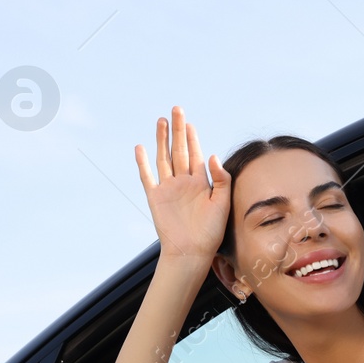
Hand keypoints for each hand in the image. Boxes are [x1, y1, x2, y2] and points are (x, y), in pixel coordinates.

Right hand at [135, 106, 231, 261]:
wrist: (192, 252)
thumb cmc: (210, 232)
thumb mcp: (223, 204)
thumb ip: (221, 179)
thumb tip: (213, 155)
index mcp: (201, 183)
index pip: (195, 154)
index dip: (192, 138)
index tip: (189, 122)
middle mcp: (183, 182)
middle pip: (179, 150)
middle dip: (178, 130)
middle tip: (176, 109)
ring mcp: (168, 188)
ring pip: (164, 158)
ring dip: (162, 140)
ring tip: (161, 121)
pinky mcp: (155, 197)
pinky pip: (147, 177)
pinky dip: (143, 162)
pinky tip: (141, 147)